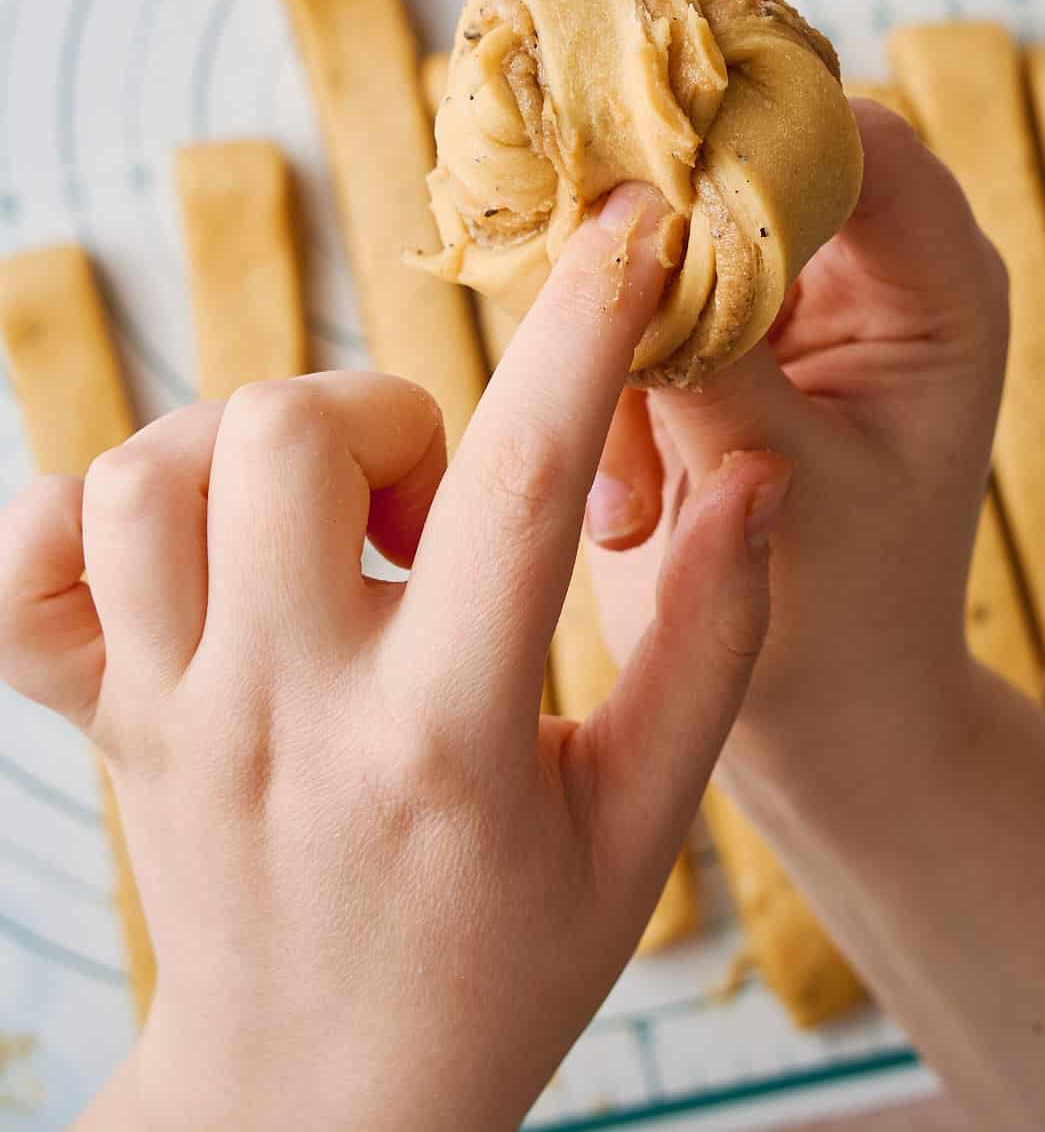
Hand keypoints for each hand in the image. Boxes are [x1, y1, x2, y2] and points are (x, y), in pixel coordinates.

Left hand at [0, 186, 785, 1131]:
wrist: (315, 1103)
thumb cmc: (501, 966)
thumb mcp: (641, 831)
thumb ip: (706, 645)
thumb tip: (749, 481)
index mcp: (446, 739)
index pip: (516, 486)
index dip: (584, 330)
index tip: (629, 225)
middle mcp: (286, 711)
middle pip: (285, 430)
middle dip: (383, 412)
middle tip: (430, 506)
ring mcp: (170, 718)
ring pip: (150, 468)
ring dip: (251, 447)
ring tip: (321, 531)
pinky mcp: (99, 722)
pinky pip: (26, 561)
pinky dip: (87, 513)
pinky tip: (187, 553)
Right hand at [585, 104, 1008, 802]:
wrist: (816, 715)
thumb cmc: (839, 623)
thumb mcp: (781, 489)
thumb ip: (708, 353)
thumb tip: (621, 233)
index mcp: (938, 292)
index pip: (862, 144)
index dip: (753, 126)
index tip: (641, 161)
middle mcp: (866, 270)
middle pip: (753, 154)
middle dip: (658, 213)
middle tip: (576, 271)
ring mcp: (781, 297)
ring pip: (669, 223)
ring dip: (619, 329)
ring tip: (638, 495)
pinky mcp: (711, 332)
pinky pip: (630, 294)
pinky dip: (602, 378)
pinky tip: (629, 512)